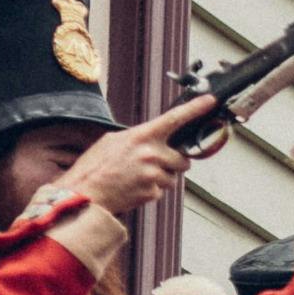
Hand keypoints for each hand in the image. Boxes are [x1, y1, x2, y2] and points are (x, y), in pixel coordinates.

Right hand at [42, 101, 224, 219]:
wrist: (84, 194)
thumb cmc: (95, 167)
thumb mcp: (112, 142)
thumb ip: (138, 138)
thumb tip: (155, 139)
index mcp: (141, 136)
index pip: (174, 118)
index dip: (194, 108)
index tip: (209, 100)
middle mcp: (151, 153)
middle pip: (182, 159)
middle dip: (173, 163)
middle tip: (152, 165)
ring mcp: (153, 174)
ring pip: (172, 177)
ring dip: (161, 178)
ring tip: (136, 177)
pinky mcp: (152, 192)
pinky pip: (161, 191)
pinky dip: (151, 191)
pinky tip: (133, 188)